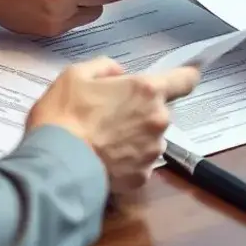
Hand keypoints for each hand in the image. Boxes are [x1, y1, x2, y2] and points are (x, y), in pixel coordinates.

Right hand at [27, 56, 199, 191]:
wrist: (54, 166)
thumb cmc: (64, 115)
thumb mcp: (76, 75)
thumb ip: (104, 67)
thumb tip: (119, 76)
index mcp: (146, 90)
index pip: (184, 80)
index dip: (187, 75)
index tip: (191, 74)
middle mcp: (157, 120)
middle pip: (159, 110)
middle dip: (140, 110)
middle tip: (109, 114)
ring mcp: (152, 151)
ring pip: (149, 138)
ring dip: (134, 136)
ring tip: (102, 140)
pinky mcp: (142, 177)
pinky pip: (139, 162)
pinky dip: (126, 160)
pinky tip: (103, 158)